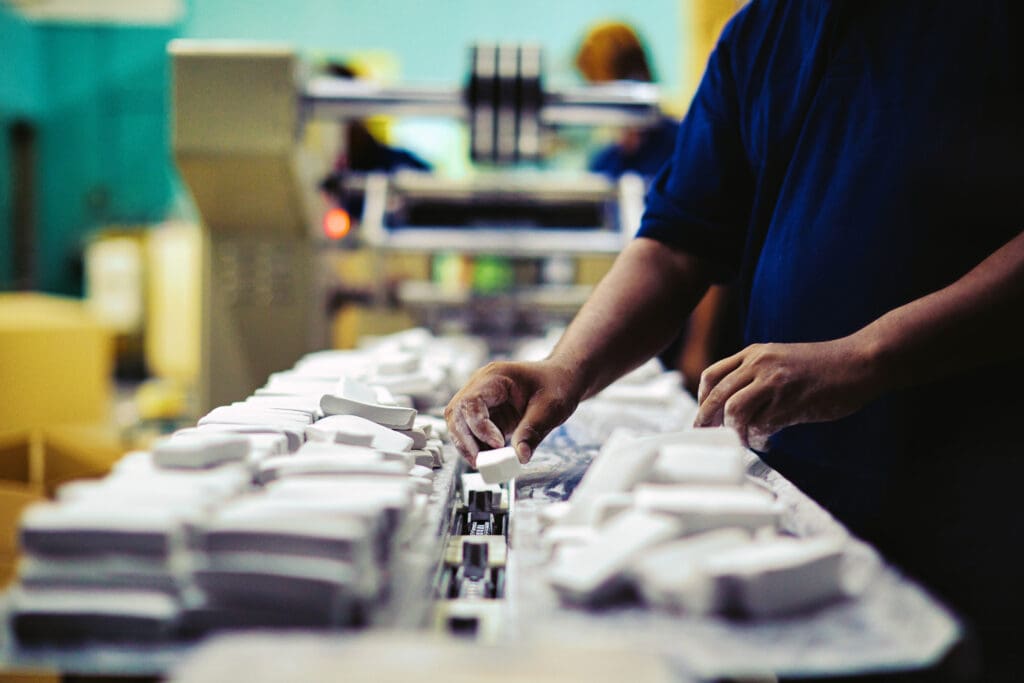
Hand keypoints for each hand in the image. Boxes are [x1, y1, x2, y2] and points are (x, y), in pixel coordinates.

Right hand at [444, 360, 580, 466]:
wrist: (561, 380)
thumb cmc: (556, 385)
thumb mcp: (550, 408)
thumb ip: (532, 432)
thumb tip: (519, 457)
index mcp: (493, 377)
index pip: (471, 401)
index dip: (479, 425)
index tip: (498, 444)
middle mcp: (480, 386)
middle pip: (457, 414)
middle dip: (465, 441)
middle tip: (482, 463)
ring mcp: (480, 400)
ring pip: (459, 425)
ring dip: (468, 446)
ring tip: (488, 464)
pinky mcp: (485, 415)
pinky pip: (471, 433)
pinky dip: (477, 447)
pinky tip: (492, 459)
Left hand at [693, 339, 881, 449]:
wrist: (859, 362)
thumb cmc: (822, 367)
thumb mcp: (780, 360)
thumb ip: (756, 375)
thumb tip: (731, 406)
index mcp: (754, 353)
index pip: (711, 375)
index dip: (702, 400)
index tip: (705, 417)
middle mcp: (759, 364)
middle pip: (716, 396)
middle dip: (706, 422)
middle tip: (708, 439)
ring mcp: (774, 382)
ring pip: (734, 411)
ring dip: (735, 432)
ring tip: (744, 441)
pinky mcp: (791, 402)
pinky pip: (761, 425)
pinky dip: (758, 438)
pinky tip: (767, 441)